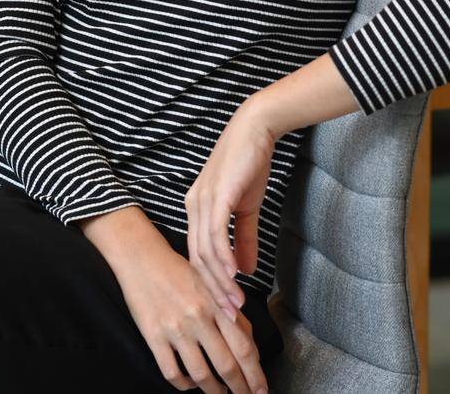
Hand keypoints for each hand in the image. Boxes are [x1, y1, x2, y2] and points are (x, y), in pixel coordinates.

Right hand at [83, 209, 266, 393]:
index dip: (255, 374)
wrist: (141, 257)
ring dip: (214, 391)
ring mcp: (175, 329)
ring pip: (201, 373)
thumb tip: (248, 341)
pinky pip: (171, 371)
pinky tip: (189, 383)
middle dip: (241, 388)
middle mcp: (198, 318)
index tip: (261, 389)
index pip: (244, 348)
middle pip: (227, 365)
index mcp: (216, 305)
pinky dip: (183, 384)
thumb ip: (231, 312)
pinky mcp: (153, 336)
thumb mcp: (211, 284)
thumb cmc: (177, 269)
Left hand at [186, 103, 277, 311]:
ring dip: (221, 281)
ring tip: (236, 304)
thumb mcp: (246, 209)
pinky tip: (235, 275)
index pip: (198, 256)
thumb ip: (244, 240)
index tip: (225, 308)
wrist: (255, 131)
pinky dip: (224, 257)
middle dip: (213, 291)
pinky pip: (216, 233)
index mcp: (196, 211)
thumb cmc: (249, 167)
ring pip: (206, 252)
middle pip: (197, 260)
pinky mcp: (217, 195)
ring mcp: (202, 201)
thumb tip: (247, 271)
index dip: (211, 284)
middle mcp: (193, 207)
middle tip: (229, 317)